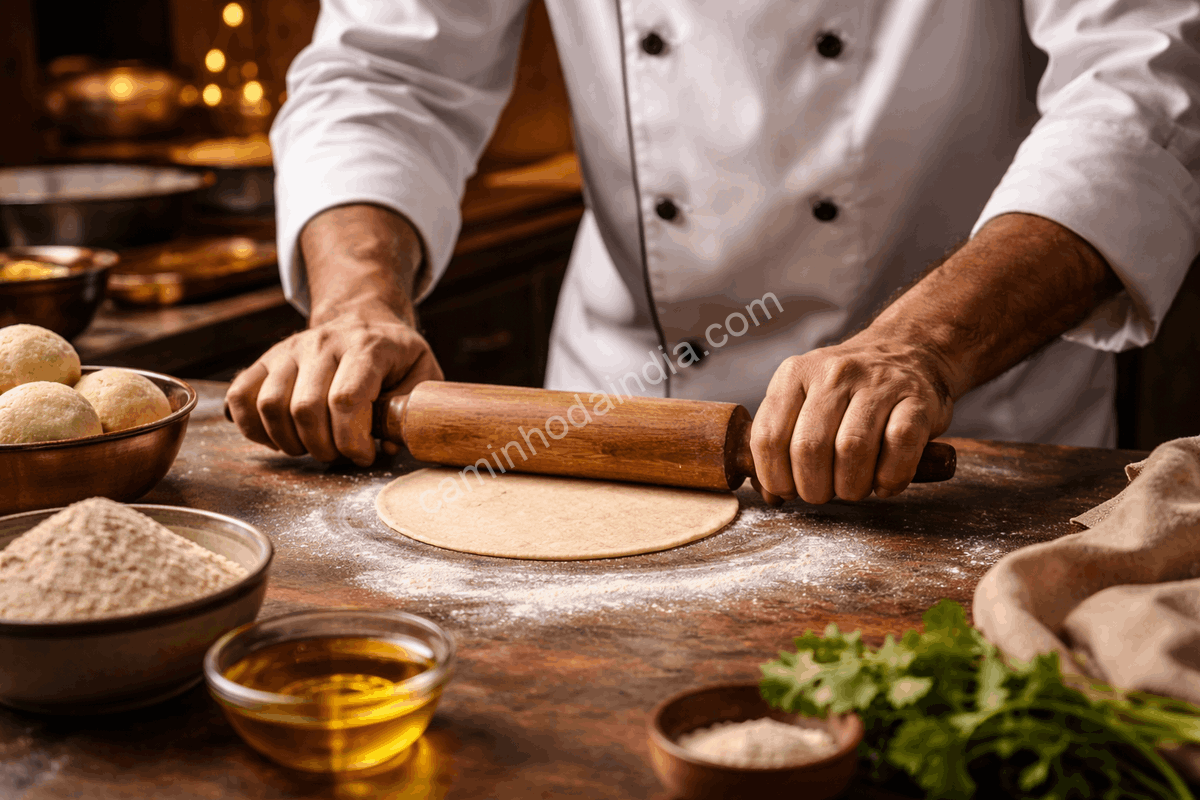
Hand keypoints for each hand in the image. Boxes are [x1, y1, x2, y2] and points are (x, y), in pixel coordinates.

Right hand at [226, 203, 438, 465]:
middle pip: (306, 408)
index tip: (365, 455)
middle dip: (323, 447)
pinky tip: (279, 439)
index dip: (352, 440)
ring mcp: (290, 349)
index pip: (346, 400)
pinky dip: (253, 427)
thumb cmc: (395, 355)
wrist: (363, 318)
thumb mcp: (423, 371)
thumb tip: (390, 444)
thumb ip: (413, 407)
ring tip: (312, 448)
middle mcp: (323, 343)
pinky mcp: (266, 358)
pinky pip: (241, 395)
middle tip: (340, 455)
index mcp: (367, 347)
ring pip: (271, 406)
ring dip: (290, 442)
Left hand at [750, 332, 953, 503]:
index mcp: (795, 373)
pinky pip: (898, 446)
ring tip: (853, 488)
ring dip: (850, 487)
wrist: (908, 352)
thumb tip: (769, 494)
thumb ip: (781, 442)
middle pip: (809, 448)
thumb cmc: (848, 391)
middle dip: (813, 487)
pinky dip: (890, 477)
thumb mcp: (804, 400)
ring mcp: (878, 383)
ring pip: (852, 449)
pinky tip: (884, 481)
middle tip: (823, 493)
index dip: (774, 476)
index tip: (787, 490)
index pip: (769, 437)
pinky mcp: (918, 400)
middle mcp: (834, 373)